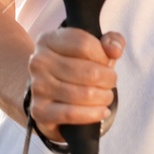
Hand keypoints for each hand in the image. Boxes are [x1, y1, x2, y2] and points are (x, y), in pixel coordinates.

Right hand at [27, 27, 123, 141]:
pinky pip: (72, 114)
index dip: (103, 56)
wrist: (49, 94)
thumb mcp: (94, 47)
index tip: (107, 62)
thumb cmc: (76, 67)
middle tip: (110, 83)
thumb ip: (111, 41)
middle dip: (109, 80)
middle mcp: (39, 62)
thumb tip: (115, 50)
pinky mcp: (39, 111)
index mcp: (49, 40)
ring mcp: (38, 87)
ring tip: (106, 96)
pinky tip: (102, 111)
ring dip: (104, 97)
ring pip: (85, 94)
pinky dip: (93, 114)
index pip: (84, 44)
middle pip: (89, 72)